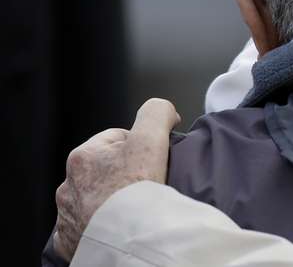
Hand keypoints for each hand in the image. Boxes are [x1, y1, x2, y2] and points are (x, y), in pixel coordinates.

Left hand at [53, 98, 179, 260]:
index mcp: (83, 156)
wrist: (126, 243)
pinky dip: (105, 224)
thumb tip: (164, 110)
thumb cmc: (134, 193)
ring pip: (97, 198)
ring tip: (137, 207)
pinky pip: (89, 226)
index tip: (153, 162)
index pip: (118, 138)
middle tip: (148, 185)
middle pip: (108, 168)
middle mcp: (69, 185)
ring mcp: (68, 215)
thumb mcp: (151, 137)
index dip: (142, 147)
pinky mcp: (71, 241)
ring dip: (114, 199)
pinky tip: (121, 225)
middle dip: (127, 173)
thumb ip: (157, 112)